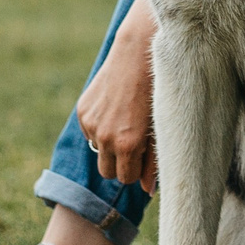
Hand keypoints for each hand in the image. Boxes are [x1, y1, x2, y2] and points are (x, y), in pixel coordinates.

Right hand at [77, 0, 157, 189]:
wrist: (138, 53)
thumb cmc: (158, 91)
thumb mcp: (162, 128)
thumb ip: (154, 162)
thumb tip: (148, 190)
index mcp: (127, 144)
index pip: (126, 179)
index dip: (136, 171)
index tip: (143, 158)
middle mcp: (105, 137)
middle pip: (108, 172)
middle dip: (120, 164)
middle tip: (134, 145)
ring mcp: (91, 124)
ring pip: (97, 152)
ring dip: (109, 145)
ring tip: (126, 122)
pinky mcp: (83, 111)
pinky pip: (90, 132)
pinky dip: (100, 127)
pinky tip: (116, 108)